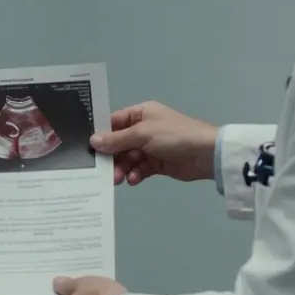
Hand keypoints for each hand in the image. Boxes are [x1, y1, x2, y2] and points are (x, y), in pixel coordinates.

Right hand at [89, 101, 219, 184]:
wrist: (206, 154)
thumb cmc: (174, 136)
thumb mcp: (143, 134)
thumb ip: (117, 140)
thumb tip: (93, 141)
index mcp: (141, 114)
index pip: (114, 123)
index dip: (101, 135)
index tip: (88, 149)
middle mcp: (143, 129)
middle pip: (119, 144)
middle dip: (111, 157)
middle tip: (103, 171)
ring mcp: (150, 147)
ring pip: (128, 159)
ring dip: (122, 168)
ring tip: (118, 179)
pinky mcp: (157, 163)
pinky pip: (139, 169)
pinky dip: (135, 174)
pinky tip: (134, 180)